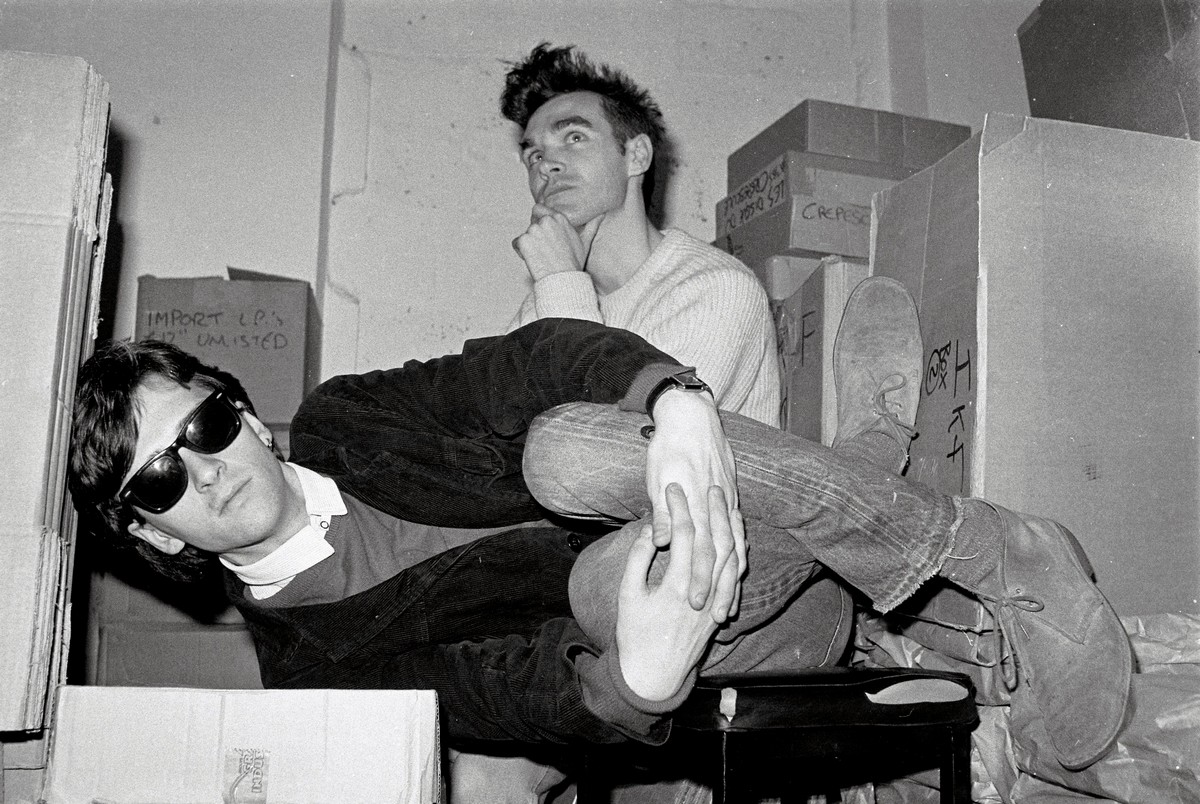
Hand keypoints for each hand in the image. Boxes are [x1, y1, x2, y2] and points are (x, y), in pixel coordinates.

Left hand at [512, 204, 602, 280]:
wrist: (563, 279)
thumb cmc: (574, 263)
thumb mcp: (585, 242)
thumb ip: (591, 226)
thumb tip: (602, 215)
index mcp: (559, 218)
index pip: (538, 209)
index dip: (538, 220)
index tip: (543, 234)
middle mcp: (546, 220)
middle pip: (531, 222)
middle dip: (534, 234)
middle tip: (544, 250)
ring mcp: (534, 230)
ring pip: (524, 234)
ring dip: (529, 245)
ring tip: (542, 257)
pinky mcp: (523, 240)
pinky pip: (516, 244)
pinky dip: (521, 252)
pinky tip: (534, 260)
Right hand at [616, 485, 738, 700]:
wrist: (654, 675)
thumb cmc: (635, 634)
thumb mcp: (628, 595)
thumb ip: (638, 559)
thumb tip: (651, 531)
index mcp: (675, 586)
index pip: (682, 536)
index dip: (677, 508)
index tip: (671, 489)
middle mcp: (702, 593)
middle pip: (714, 542)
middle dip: (711, 511)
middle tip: (707, 486)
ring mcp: (715, 603)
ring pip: (732, 560)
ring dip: (732, 530)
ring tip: (728, 505)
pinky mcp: (720, 612)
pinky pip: (735, 579)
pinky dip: (738, 555)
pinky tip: (737, 539)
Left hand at [646, 389, 744, 618]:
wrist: (692, 416)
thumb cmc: (668, 446)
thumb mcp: (658, 475)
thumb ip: (662, 511)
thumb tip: (659, 542)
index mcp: (697, 505)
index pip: (701, 550)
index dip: (699, 579)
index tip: (694, 604)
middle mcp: (717, 507)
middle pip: (722, 555)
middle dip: (719, 588)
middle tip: (715, 618)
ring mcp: (727, 502)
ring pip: (735, 547)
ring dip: (732, 578)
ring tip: (730, 605)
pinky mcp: (731, 496)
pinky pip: (740, 531)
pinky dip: (740, 553)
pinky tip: (739, 569)